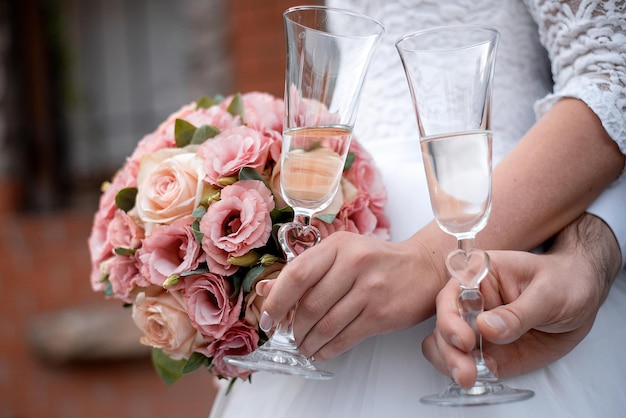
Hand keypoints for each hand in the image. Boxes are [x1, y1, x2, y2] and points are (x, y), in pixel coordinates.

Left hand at [257, 224, 448, 361]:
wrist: (423, 269)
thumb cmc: (376, 262)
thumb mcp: (340, 254)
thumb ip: (304, 270)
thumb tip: (265, 290)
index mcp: (337, 245)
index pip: (297, 274)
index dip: (277, 300)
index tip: (268, 318)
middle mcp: (354, 263)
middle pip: (310, 304)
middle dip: (294, 328)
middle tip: (289, 337)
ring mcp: (370, 289)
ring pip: (326, 325)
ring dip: (309, 342)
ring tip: (304, 347)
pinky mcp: (382, 313)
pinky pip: (346, 338)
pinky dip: (328, 350)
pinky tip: (322, 351)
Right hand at [422, 213, 620, 388]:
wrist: (580, 297)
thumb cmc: (564, 282)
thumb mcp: (549, 293)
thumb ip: (519, 313)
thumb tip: (486, 328)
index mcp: (480, 276)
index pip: (451, 295)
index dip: (450, 318)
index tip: (465, 340)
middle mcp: (470, 301)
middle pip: (443, 324)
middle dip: (449, 349)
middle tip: (465, 370)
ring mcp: (475, 326)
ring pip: (444, 344)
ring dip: (449, 362)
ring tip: (467, 377)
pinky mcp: (485, 349)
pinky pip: (462, 361)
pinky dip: (460, 371)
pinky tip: (474, 378)